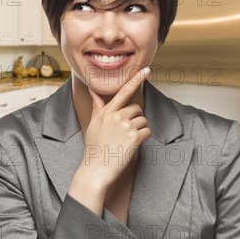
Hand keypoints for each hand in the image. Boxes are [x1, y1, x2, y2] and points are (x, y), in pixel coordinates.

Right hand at [82, 67, 151, 188]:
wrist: (95, 169)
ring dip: (139, 130)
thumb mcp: (93, 124)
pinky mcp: (134, 136)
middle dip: (135, 119)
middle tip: (124, 133)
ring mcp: (125, 126)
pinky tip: (131, 146)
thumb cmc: (95, 148)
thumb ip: (97, 106)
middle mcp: (116, 116)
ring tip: (125, 141)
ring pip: (143, 121)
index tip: (146, 69)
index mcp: (106, 112)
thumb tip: (92, 90)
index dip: (135, 79)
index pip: (123, 92)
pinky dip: (143, 139)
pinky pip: (147, 132)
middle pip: (136, 109)